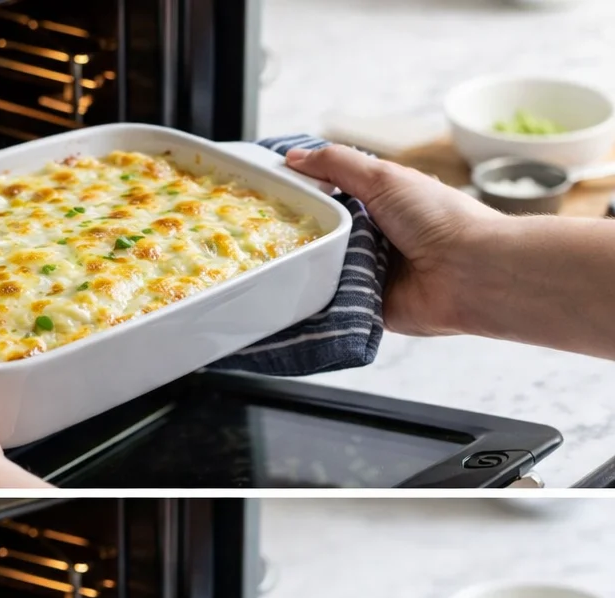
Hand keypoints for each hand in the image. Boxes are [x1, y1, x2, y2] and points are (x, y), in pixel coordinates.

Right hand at [284, 142, 501, 338]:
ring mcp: (370, 274)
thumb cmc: (437, 218)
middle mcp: (373, 238)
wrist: (468, 273)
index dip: (300, 194)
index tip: (266, 195)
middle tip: (261, 234)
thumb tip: (294, 157)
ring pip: (322, 270)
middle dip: (296, 234)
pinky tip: (292, 296)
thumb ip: (337, 164)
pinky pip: (333, 305)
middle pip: (321, 234)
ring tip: (272, 263)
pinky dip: (317, 302)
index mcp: (379, 202)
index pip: (329, 195)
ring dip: (306, 267)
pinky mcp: (367, 307)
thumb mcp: (383, 177)